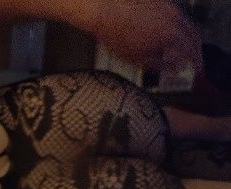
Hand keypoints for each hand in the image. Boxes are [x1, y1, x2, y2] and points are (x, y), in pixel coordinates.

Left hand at [82, 0, 202, 72]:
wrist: (104, 10)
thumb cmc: (116, 33)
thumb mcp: (137, 59)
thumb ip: (159, 65)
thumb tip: (172, 68)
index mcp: (172, 34)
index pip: (193, 51)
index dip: (196, 62)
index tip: (197, 69)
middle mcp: (175, 18)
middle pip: (194, 35)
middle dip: (196, 50)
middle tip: (193, 60)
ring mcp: (169, 7)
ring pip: (187, 24)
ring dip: (188, 38)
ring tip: (181, 50)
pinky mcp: (161, 2)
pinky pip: (177, 16)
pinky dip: (178, 27)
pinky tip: (169, 35)